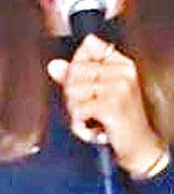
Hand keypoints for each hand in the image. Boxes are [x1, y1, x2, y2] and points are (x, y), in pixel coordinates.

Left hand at [47, 33, 166, 175]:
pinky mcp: (111, 105)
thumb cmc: (119, 122)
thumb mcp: (99, 95)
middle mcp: (122, 72)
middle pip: (74, 70)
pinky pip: (77, 109)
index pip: (89, 45)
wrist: (139, 147)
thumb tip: (53, 65)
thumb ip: (77, 77)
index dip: (76, 66)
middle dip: (72, 95)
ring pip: (72, 90)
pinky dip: (78, 124)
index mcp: (122, 64)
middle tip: (85, 111)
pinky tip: (91, 129)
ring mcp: (118, 88)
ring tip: (89, 119)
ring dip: (75, 111)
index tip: (85, 87)